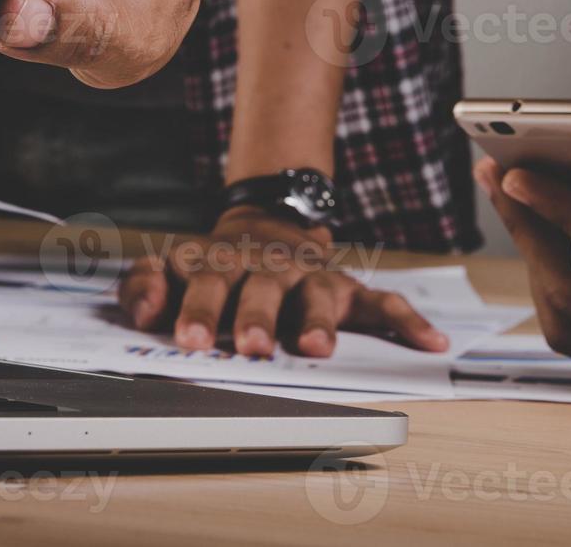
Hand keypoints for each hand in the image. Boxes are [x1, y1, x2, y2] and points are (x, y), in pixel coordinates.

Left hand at [117, 207, 449, 356]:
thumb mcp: (171, 266)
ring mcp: (310, 277)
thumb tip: (139, 313)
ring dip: (318, 320)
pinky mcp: (347, 288)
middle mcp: (267, 269)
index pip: (204, 286)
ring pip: (318, 296)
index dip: (195, 312)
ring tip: (317, 346)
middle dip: (255, 319)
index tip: (186, 340)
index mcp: (220, 265)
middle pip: (260, 291)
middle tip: (249, 346)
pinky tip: (430, 340)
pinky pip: (382, 303)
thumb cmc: (214, 264)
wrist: (266, 223)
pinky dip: (408, 321)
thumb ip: (144, 286)